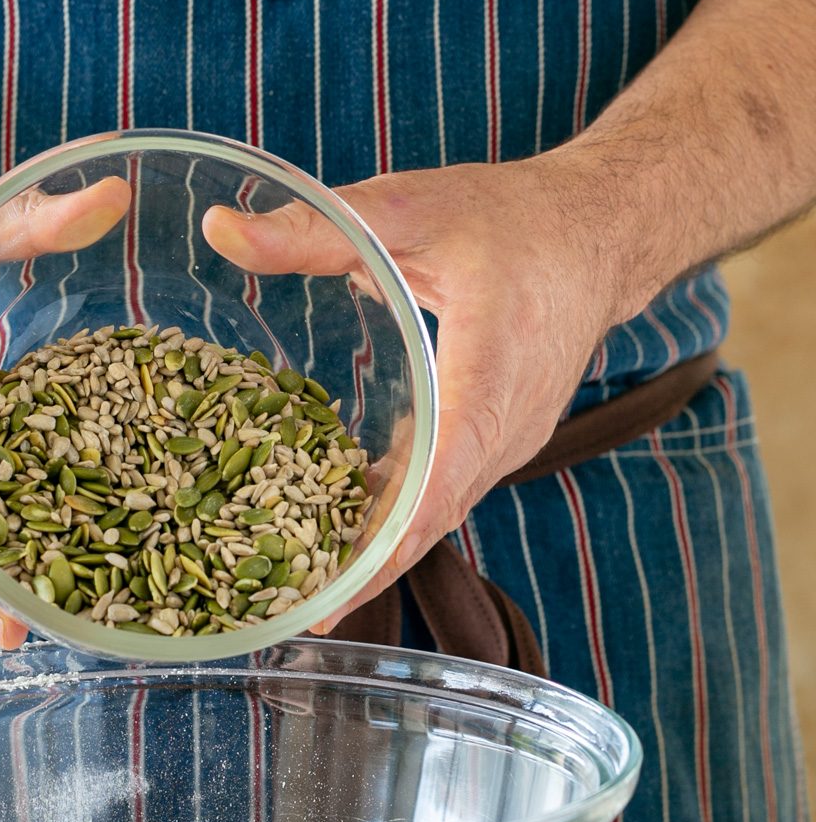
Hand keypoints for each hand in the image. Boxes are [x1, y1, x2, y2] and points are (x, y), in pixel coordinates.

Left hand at [203, 154, 639, 629]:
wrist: (601, 233)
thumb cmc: (510, 218)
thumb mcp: (405, 209)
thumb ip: (312, 228)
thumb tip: (220, 229)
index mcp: (491, 368)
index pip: (442, 474)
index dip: (389, 539)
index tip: (337, 589)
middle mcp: (510, 423)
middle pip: (437, 516)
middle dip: (371, 570)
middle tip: (297, 611)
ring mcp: (513, 440)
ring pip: (444, 513)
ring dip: (385, 553)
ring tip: (310, 590)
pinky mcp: (505, 441)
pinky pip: (451, 492)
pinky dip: (403, 518)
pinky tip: (347, 532)